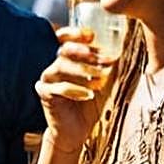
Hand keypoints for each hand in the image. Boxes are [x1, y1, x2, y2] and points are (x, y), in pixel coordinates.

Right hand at [34, 27, 115, 152]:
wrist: (77, 130)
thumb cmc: (91, 104)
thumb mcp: (104, 83)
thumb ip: (107, 67)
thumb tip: (118, 54)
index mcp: (68, 59)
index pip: (64, 39)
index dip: (75, 33)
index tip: (91, 35)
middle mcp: (55, 66)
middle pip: (64, 50)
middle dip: (84, 52)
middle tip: (103, 59)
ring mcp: (48, 79)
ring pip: (60, 66)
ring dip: (82, 71)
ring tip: (100, 79)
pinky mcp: (44, 94)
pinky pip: (57, 87)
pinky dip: (74, 89)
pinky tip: (88, 95)